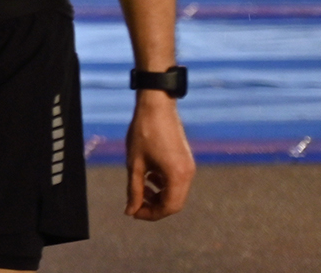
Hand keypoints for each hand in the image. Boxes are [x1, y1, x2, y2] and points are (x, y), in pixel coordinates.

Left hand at [124, 91, 194, 219]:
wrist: (156, 106)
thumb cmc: (143, 131)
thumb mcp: (134, 163)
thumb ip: (134, 189)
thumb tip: (131, 211)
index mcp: (177, 176)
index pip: (169, 207)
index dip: (151, 214)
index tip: (134, 212)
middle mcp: (188, 174)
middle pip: (174, 202)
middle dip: (154, 206)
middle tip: (135, 203)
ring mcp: (189, 166)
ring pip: (175, 192)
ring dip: (158, 195)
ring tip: (140, 188)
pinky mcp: (185, 160)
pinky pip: (176, 181)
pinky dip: (163, 184)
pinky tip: (149, 176)